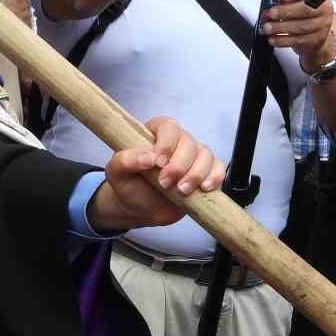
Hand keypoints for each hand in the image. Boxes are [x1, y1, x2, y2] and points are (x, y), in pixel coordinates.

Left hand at [87, 118, 226, 232]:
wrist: (141, 209)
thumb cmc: (129, 186)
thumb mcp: (116, 173)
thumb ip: (125, 161)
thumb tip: (148, 158)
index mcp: (155, 133)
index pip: (168, 127)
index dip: (166, 144)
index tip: (158, 164)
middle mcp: (177, 141)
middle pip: (189, 143)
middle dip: (179, 166)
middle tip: (165, 184)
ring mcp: (193, 156)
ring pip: (205, 155)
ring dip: (196, 174)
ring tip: (181, 190)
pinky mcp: (205, 172)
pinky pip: (218, 168)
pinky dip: (215, 177)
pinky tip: (204, 188)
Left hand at [261, 0, 334, 69]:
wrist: (318, 32)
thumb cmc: (304, 12)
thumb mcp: (298, 0)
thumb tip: (272, 0)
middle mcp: (324, 10)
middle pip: (306, 10)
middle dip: (285, 12)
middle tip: (270, 13)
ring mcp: (322, 26)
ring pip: (301, 27)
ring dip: (281, 27)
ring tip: (267, 27)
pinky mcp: (316, 40)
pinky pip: (298, 41)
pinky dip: (282, 40)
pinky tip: (273, 38)